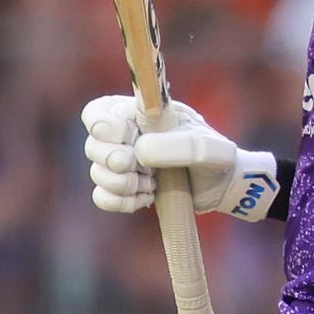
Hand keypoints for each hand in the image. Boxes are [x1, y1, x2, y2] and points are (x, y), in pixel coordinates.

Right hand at [81, 95, 279, 221]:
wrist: (222, 185)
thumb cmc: (215, 155)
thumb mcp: (202, 146)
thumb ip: (174, 145)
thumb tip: (139, 152)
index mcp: (141, 112)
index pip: (98, 111)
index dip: (102, 125)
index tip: (127, 137)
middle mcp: (126, 135)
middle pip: (92, 145)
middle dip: (114, 160)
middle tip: (142, 168)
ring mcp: (123, 163)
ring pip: (97, 172)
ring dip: (123, 183)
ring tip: (153, 183)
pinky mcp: (124, 188)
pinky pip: (101, 197)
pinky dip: (120, 201)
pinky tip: (147, 198)